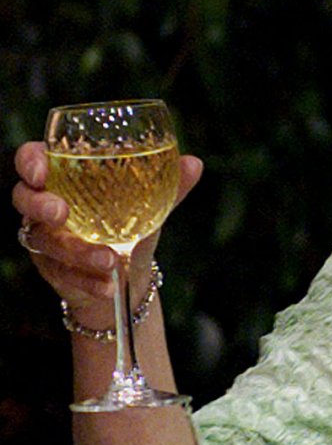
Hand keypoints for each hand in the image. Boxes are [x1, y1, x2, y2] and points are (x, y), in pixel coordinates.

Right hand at [12, 139, 203, 327]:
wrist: (128, 275)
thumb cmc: (131, 225)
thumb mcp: (151, 206)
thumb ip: (169, 185)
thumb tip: (194, 163)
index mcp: (64, 177)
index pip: (33, 160)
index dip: (30, 162)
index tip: (41, 171)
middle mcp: (45, 205)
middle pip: (23, 197)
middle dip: (39, 204)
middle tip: (62, 212)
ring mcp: (44, 238)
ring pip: (46, 241)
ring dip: (76, 251)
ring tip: (109, 260)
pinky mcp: (51, 269)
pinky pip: (63, 273)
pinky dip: (87, 279)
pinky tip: (108, 284)